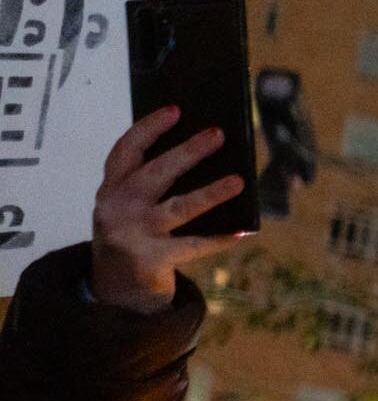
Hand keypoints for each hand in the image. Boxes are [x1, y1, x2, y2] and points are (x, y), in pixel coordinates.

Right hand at [89, 106, 247, 313]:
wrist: (115, 290)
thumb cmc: (133, 236)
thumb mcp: (130, 207)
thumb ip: (153, 184)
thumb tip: (206, 156)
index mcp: (110, 189)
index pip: (126, 151)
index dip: (149, 128)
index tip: (175, 110)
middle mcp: (116, 208)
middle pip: (155, 173)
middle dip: (187, 153)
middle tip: (217, 134)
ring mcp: (132, 235)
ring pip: (177, 208)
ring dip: (210, 193)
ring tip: (238, 181)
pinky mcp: (150, 260)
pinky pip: (193, 246)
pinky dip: (220, 238)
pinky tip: (243, 230)